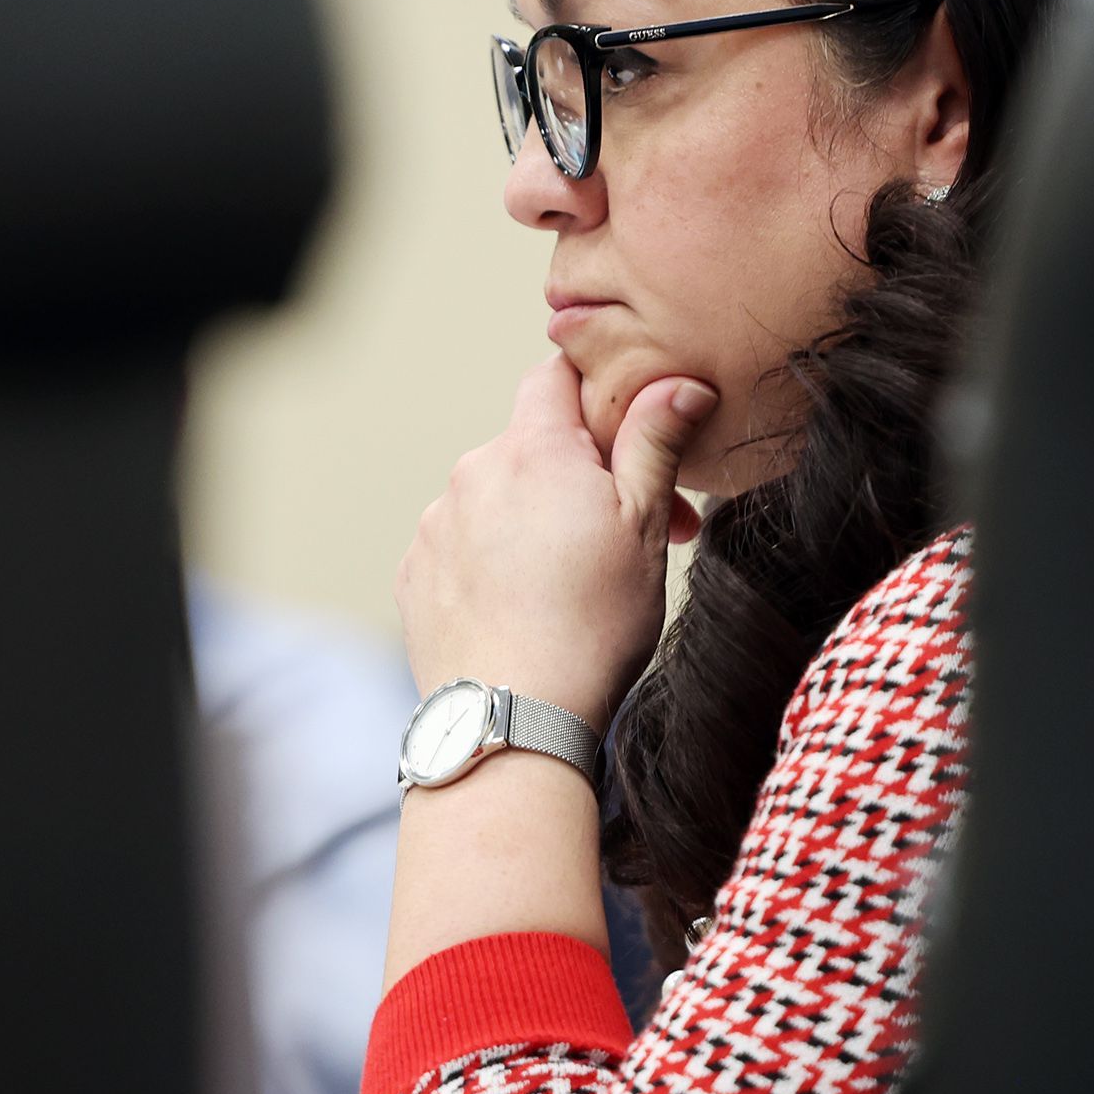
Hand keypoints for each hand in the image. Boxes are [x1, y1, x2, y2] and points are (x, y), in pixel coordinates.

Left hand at [396, 353, 713, 726]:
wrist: (512, 718)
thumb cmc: (592, 624)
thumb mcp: (642, 527)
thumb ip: (655, 443)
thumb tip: (678, 382)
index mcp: (533, 449)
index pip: (556, 375)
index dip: (597, 399)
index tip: (630, 444)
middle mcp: (473, 473)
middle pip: (530, 445)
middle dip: (579, 476)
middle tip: (628, 535)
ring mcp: (436, 524)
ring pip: (495, 497)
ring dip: (533, 520)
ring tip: (572, 583)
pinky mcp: (415, 572)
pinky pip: (461, 544)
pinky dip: (493, 561)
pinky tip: (525, 607)